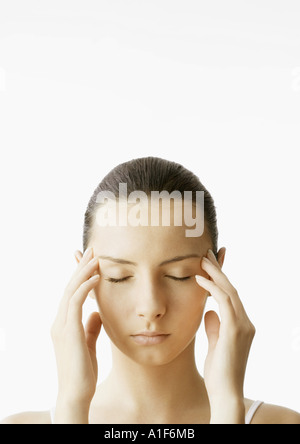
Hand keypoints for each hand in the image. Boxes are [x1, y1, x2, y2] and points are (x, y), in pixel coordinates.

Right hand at [51, 247, 101, 422]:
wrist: (76, 393)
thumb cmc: (83, 371)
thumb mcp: (88, 343)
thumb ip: (91, 327)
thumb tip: (97, 312)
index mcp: (64, 323)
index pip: (71, 293)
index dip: (80, 276)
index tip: (92, 261)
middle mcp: (60, 321)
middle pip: (69, 287)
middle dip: (81, 267)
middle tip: (93, 250)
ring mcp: (62, 325)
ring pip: (71, 290)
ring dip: (84, 272)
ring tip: (97, 257)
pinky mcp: (68, 331)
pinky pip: (75, 302)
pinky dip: (85, 287)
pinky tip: (96, 277)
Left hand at [196, 249, 255, 422]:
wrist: (225, 393)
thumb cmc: (219, 371)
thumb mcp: (215, 343)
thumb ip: (215, 326)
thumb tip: (209, 311)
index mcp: (241, 324)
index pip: (231, 295)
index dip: (221, 277)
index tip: (211, 262)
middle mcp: (245, 322)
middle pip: (232, 288)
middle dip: (219, 269)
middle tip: (206, 253)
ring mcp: (243, 325)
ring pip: (230, 291)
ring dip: (215, 274)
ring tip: (201, 260)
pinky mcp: (236, 329)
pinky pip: (224, 301)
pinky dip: (212, 288)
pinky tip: (200, 279)